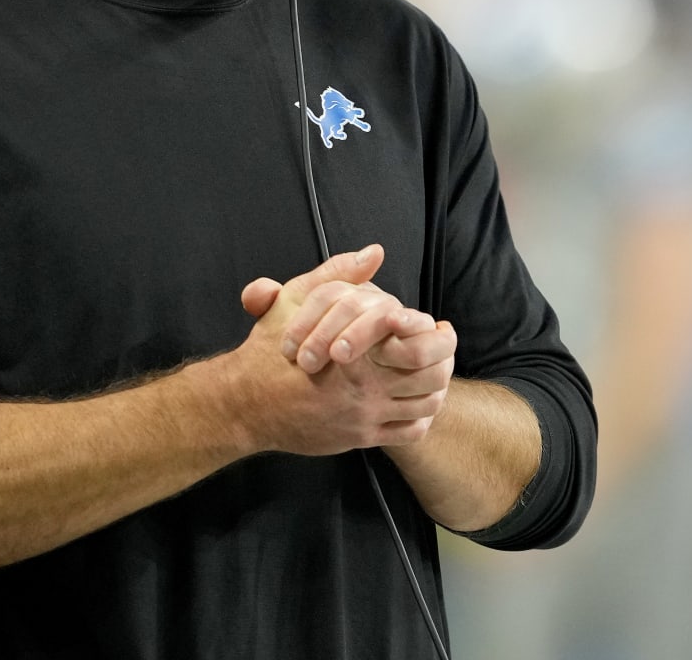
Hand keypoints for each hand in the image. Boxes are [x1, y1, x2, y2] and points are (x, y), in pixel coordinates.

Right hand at [227, 246, 456, 454]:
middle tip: (444, 348)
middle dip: (445, 361)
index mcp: (358, 350)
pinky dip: (421, 417)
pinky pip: (408, 432)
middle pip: (432, 376)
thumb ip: (337, 274)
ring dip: (437, 388)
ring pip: (425, 405)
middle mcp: (367, 386)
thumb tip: (374, 252)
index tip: (438, 327)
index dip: (438, 336)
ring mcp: (366, 415)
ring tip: (436, 373)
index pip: (420, 344)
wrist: (245, 403)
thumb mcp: (297, 299)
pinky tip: (416, 402)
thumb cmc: (269, 350)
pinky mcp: (360, 438)